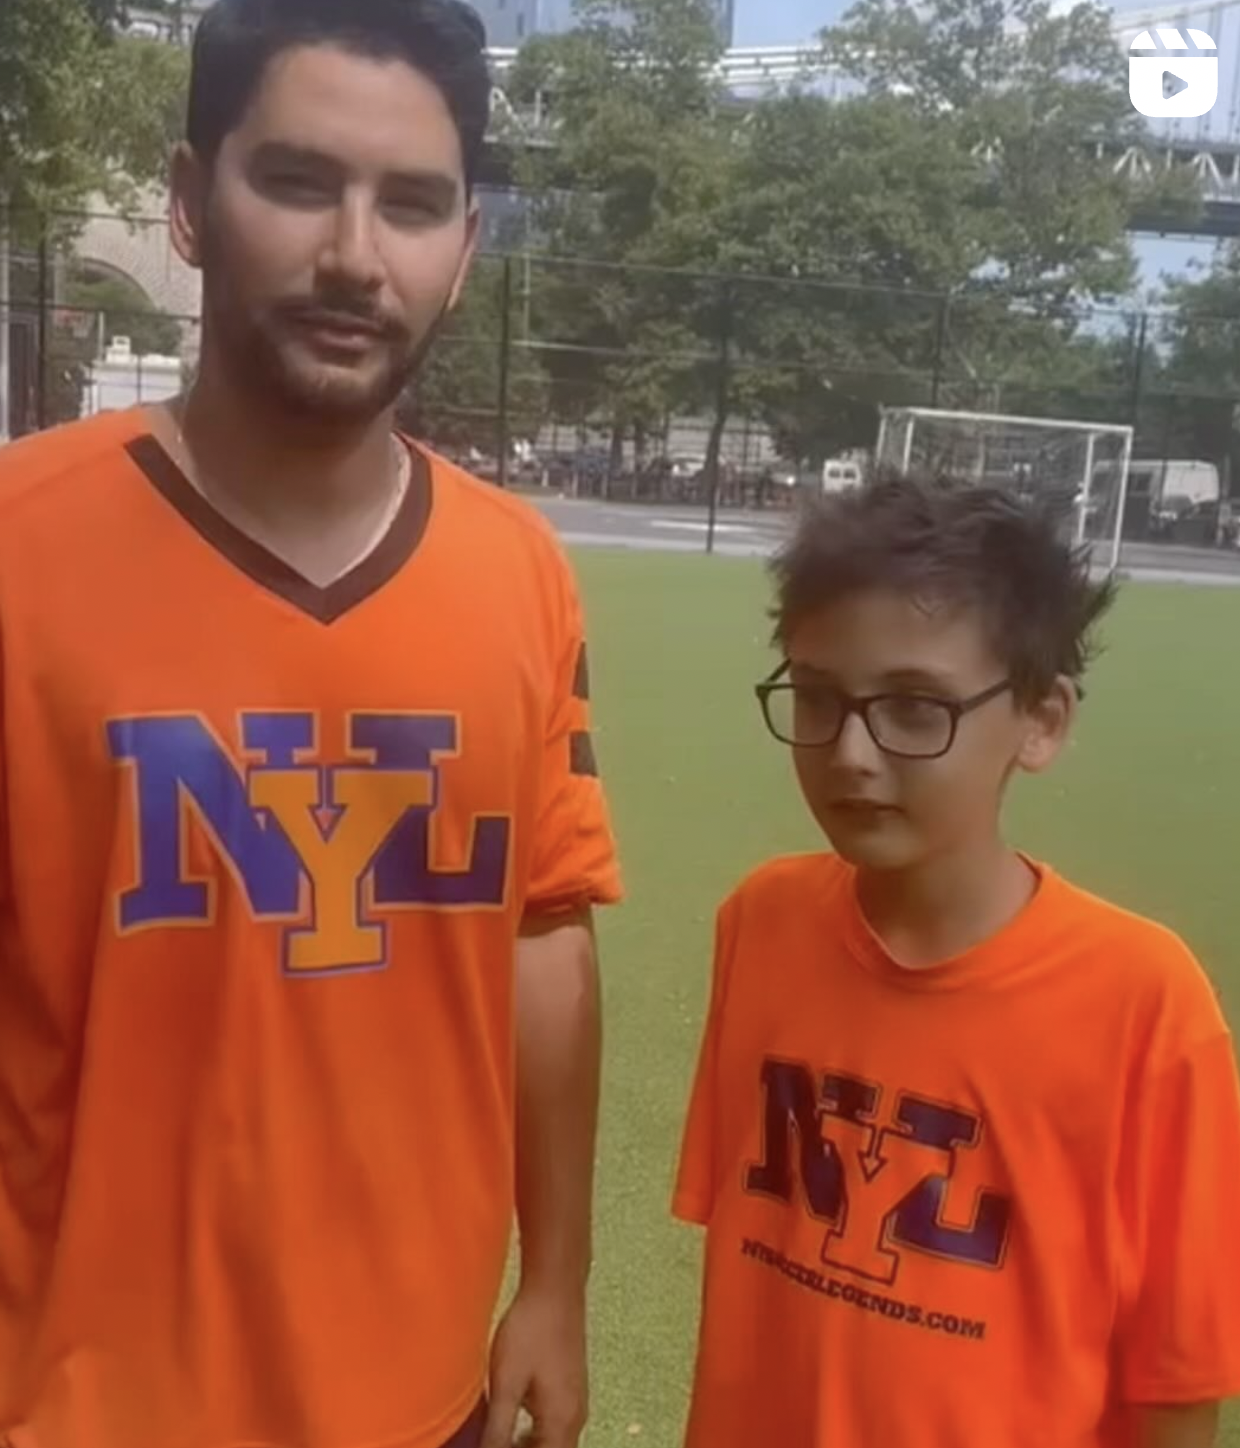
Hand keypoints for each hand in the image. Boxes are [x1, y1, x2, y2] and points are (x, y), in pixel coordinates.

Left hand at [480, 1286, 587, 1447]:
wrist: (555, 1289)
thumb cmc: (530, 1332)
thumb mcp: (506, 1384)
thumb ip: (497, 1431)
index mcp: (561, 1423)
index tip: (492, 1446)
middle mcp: (575, 1418)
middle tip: (490, 1441)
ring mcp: (576, 1402)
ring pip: (551, 1443)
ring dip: (526, 1447)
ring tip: (496, 1437)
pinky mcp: (570, 1387)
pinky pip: (553, 1426)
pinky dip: (532, 1434)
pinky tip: (509, 1419)